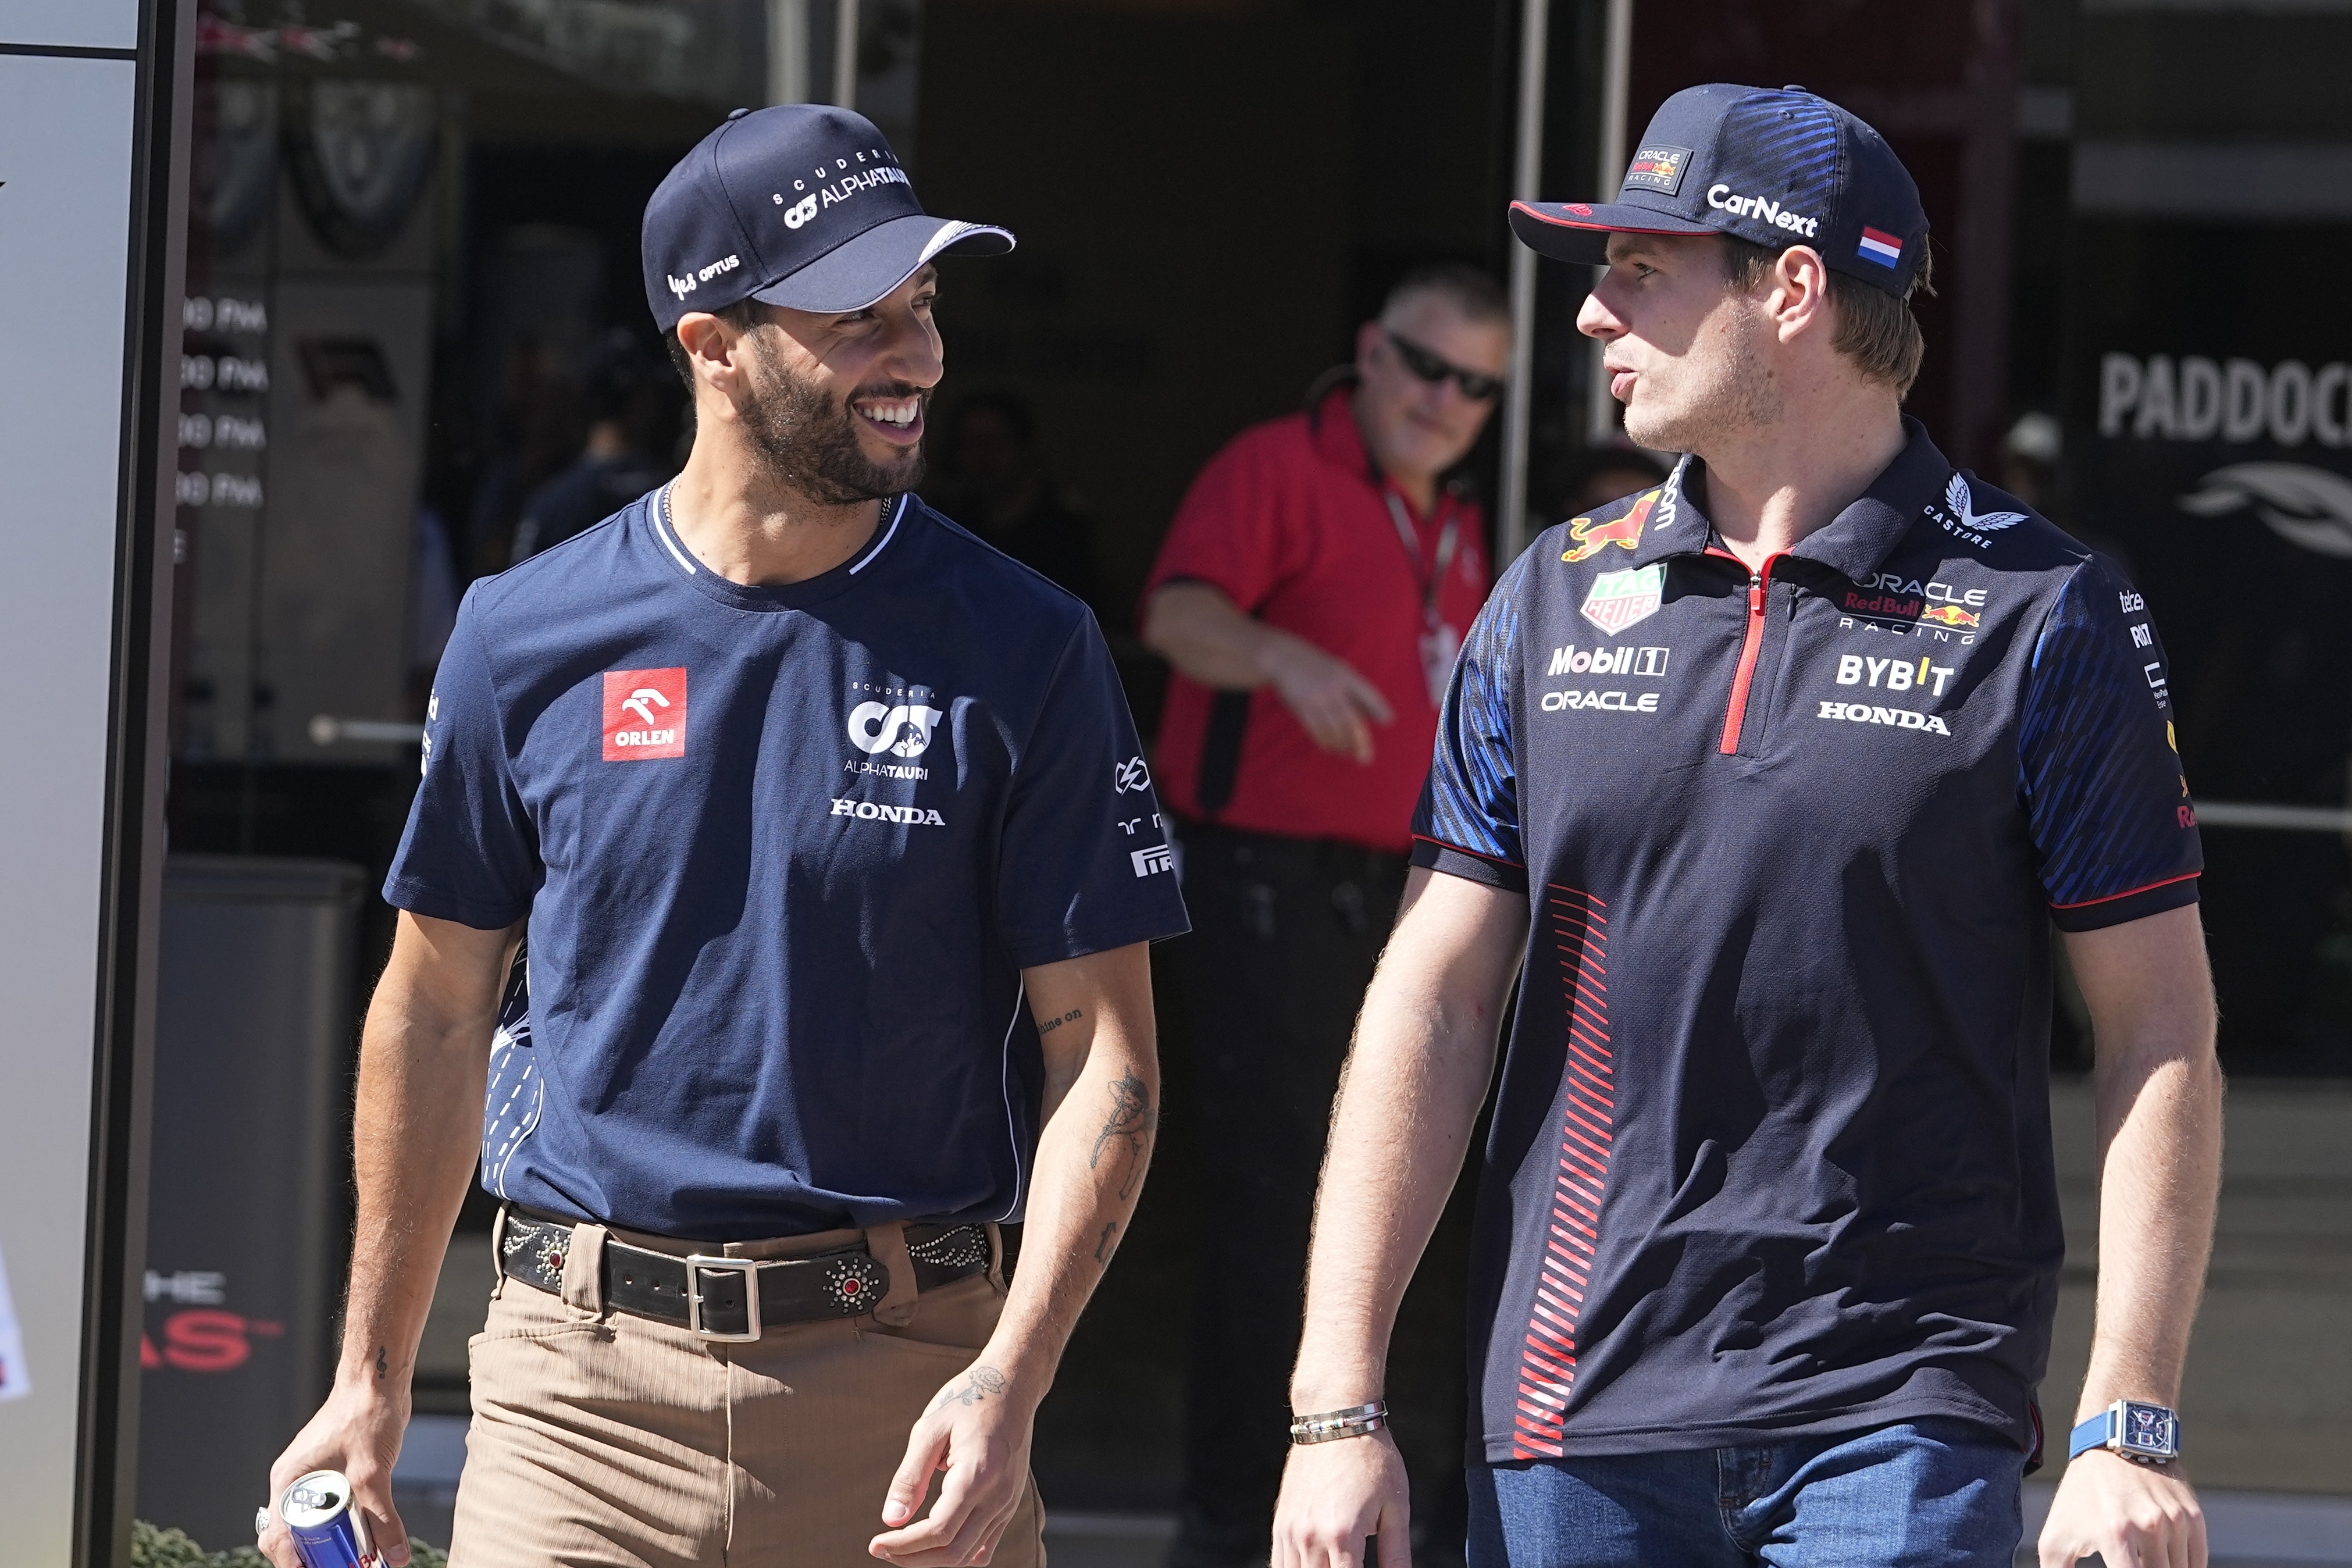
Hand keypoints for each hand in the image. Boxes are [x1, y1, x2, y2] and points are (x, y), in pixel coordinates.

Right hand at [258, 1381, 412, 1567]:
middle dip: (317, 1557)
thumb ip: (382, 1519)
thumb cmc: (365, 1416)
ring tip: (359, 1560)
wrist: (378, 1383)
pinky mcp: (335, 1475)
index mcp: (288, 1482)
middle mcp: (295, 1483)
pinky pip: (335, 1511)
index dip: (295, 1563)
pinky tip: (369, 1539)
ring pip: (317, 1525)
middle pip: (295, 1536)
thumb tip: (396, 1558)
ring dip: (336, 1544)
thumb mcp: (373, 1474)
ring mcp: (314, 1479)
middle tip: (345, 1567)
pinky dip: (349, 1527)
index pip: (278, 1537)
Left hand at [870, 1360, 1038, 1565]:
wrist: (1012, 1384)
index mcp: (977, 1475)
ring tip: (903, 1547)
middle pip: (954, 1552)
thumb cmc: (969, 1399)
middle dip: (913, 1558)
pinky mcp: (1010, 1503)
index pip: (938, 1530)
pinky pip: (985, 1545)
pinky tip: (935, 1544)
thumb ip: (910, 1477)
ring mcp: (1008, 1502)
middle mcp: (998, 1496)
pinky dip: (958, 1554)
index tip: (876, 1542)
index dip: (904, 1545)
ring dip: (933, 1559)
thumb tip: (891, 1519)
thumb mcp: (929, 1429)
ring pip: (970, 1555)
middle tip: (883, 1549)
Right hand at [1261, 637, 1393, 764]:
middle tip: (1366, 758)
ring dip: (1342, 746)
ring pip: (1334, 730)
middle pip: (1351, 720)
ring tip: (1348, 754)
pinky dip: (1325, 742)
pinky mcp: (1301, 708)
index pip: (1367, 694)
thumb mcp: (1340, 670)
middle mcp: (1332, 688)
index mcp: (1345, 676)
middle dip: (1360, 742)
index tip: (1388, 722)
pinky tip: (1331, 749)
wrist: (1283, 659)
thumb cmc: (1317, 667)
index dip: (1378, 708)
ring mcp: (1316, 699)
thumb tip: (1377, 717)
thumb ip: (1357, 692)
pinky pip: (1316, 731)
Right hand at [1273, 1428, 1410, 1567]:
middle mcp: (1311, 1536)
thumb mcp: (1395, 1507)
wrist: (1335, 1420)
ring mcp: (1291, 1530)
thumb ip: (1397, 1554)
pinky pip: (1279, 1563)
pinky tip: (1312, 1565)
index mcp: (1343, 1535)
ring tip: (1334, 1564)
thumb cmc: (1369, 1457)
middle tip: (1351, 1565)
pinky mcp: (1281, 1521)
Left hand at [2038, 1451, 2206, 1567]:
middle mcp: (2150, 1527)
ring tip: (2139, 1561)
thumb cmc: (2081, 1495)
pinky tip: (2165, 1564)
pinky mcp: (2194, 1516)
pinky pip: (2198, 1562)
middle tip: (2131, 1565)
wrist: (2113, 1442)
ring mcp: (2176, 1521)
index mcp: (2115, 1534)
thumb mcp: (2057, 1534)